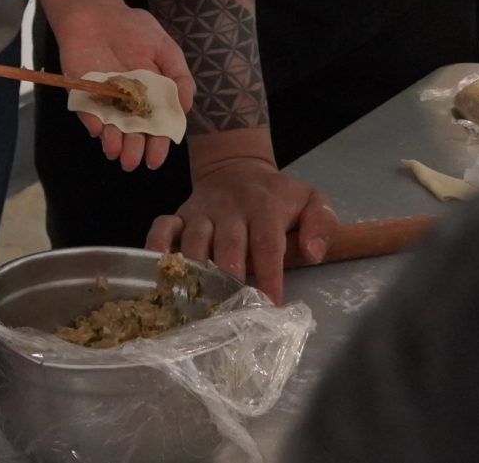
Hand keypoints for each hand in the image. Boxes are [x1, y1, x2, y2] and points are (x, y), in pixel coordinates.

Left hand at [43, 0, 194, 170]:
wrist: (100, 11)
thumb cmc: (134, 29)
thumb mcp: (166, 49)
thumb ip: (179, 78)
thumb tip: (186, 108)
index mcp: (149, 97)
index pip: (154, 126)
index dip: (156, 143)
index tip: (156, 158)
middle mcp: (126, 103)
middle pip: (131, 132)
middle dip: (133, 148)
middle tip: (134, 162)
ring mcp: (103, 98)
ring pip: (108, 126)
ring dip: (112, 141)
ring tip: (116, 153)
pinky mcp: (81, 90)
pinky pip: (86, 108)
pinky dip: (91, 118)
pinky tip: (98, 129)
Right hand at [147, 154, 337, 302]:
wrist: (237, 168)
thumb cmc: (277, 196)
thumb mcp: (311, 200)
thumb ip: (322, 224)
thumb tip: (312, 255)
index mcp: (265, 207)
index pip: (267, 244)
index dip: (268, 276)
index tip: (270, 306)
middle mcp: (230, 209)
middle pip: (227, 245)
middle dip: (229, 278)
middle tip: (231, 310)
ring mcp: (201, 212)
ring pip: (194, 240)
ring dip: (195, 271)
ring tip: (197, 301)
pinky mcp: (179, 214)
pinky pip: (162, 228)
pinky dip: (156, 247)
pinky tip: (158, 271)